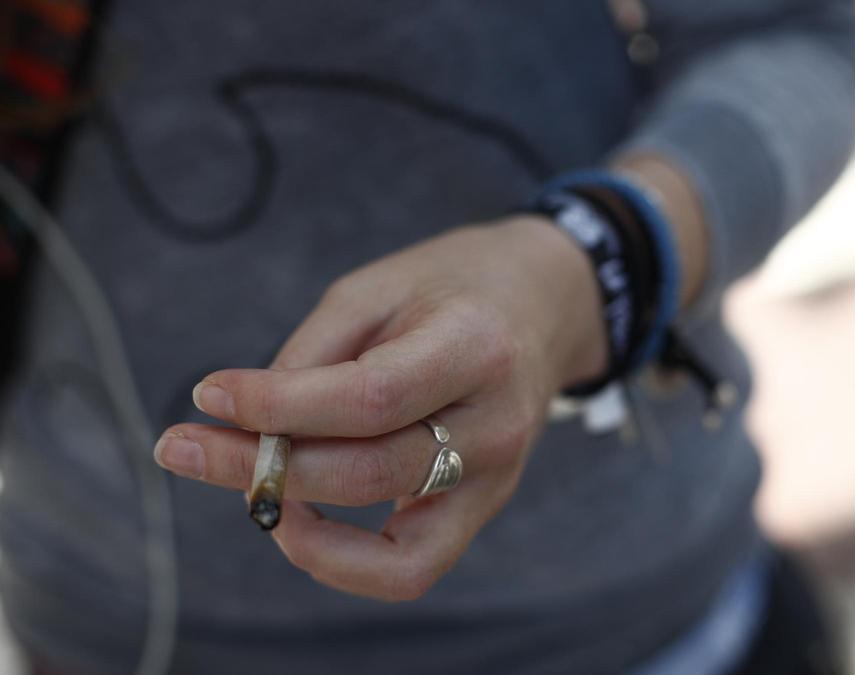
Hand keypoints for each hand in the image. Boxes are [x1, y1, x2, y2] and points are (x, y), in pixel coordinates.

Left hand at [154, 216, 604, 599]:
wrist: (541, 305)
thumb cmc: (450, 286)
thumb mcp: (376, 287)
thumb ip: (315, 355)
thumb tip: (249, 425)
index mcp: (476, 347)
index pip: (370, 398)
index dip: (280, 407)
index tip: (207, 395)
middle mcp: (497, 424)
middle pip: (371, 473)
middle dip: (262, 467)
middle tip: (181, 445)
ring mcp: (498, 476)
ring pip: (393, 544)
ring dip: (300, 523)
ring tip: (244, 483)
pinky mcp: (484, 505)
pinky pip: (413, 567)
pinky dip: (345, 562)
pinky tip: (299, 519)